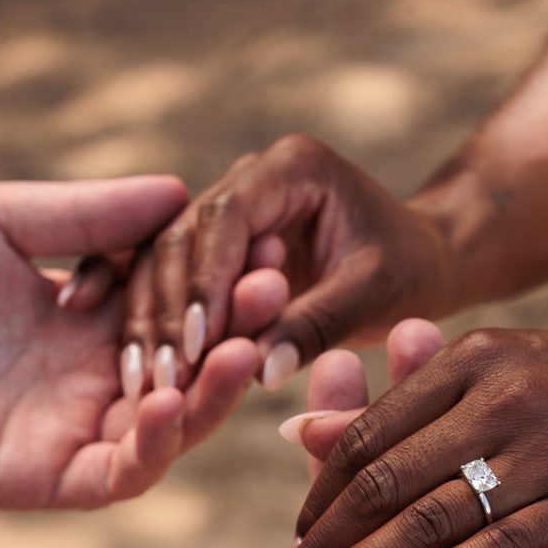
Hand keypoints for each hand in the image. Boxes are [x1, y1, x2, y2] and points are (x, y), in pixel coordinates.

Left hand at [0, 178, 284, 508]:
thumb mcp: (1, 222)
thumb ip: (87, 215)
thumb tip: (179, 191)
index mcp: (89, 319)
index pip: (180, 305)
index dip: (225, 279)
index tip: (271, 242)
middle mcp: (94, 377)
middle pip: (190, 363)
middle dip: (239, 328)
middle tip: (277, 287)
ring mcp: (77, 431)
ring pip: (172, 423)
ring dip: (214, 391)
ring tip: (248, 346)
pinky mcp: (50, 480)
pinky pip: (122, 473)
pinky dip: (153, 443)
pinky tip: (165, 397)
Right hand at [119, 135, 453, 399]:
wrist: (416, 261)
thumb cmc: (407, 271)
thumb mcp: (374, 295)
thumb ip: (317, 324)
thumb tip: (261, 372)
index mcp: (293, 167)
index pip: (227, 216)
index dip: (205, 280)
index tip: (197, 343)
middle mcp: (251, 177)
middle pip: (183, 235)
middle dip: (169, 307)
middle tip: (159, 374)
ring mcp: (229, 206)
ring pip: (166, 256)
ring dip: (151, 318)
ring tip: (144, 380)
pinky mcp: (218, 244)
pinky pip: (174, 275)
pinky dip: (154, 315)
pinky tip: (131, 357)